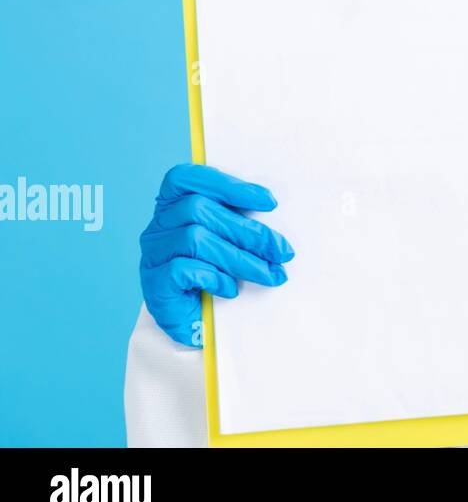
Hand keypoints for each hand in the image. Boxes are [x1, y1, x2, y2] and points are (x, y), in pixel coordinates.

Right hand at [139, 163, 294, 346]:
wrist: (192, 324)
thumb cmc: (214, 273)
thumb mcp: (228, 240)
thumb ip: (238, 222)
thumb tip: (273, 221)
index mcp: (172, 205)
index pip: (188, 178)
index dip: (228, 185)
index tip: (269, 202)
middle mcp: (157, 226)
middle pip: (199, 210)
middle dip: (249, 231)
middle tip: (282, 251)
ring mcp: (152, 254)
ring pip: (195, 239)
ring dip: (240, 258)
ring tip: (267, 274)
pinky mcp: (153, 284)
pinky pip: (181, 269)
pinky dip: (213, 276)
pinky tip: (229, 288)